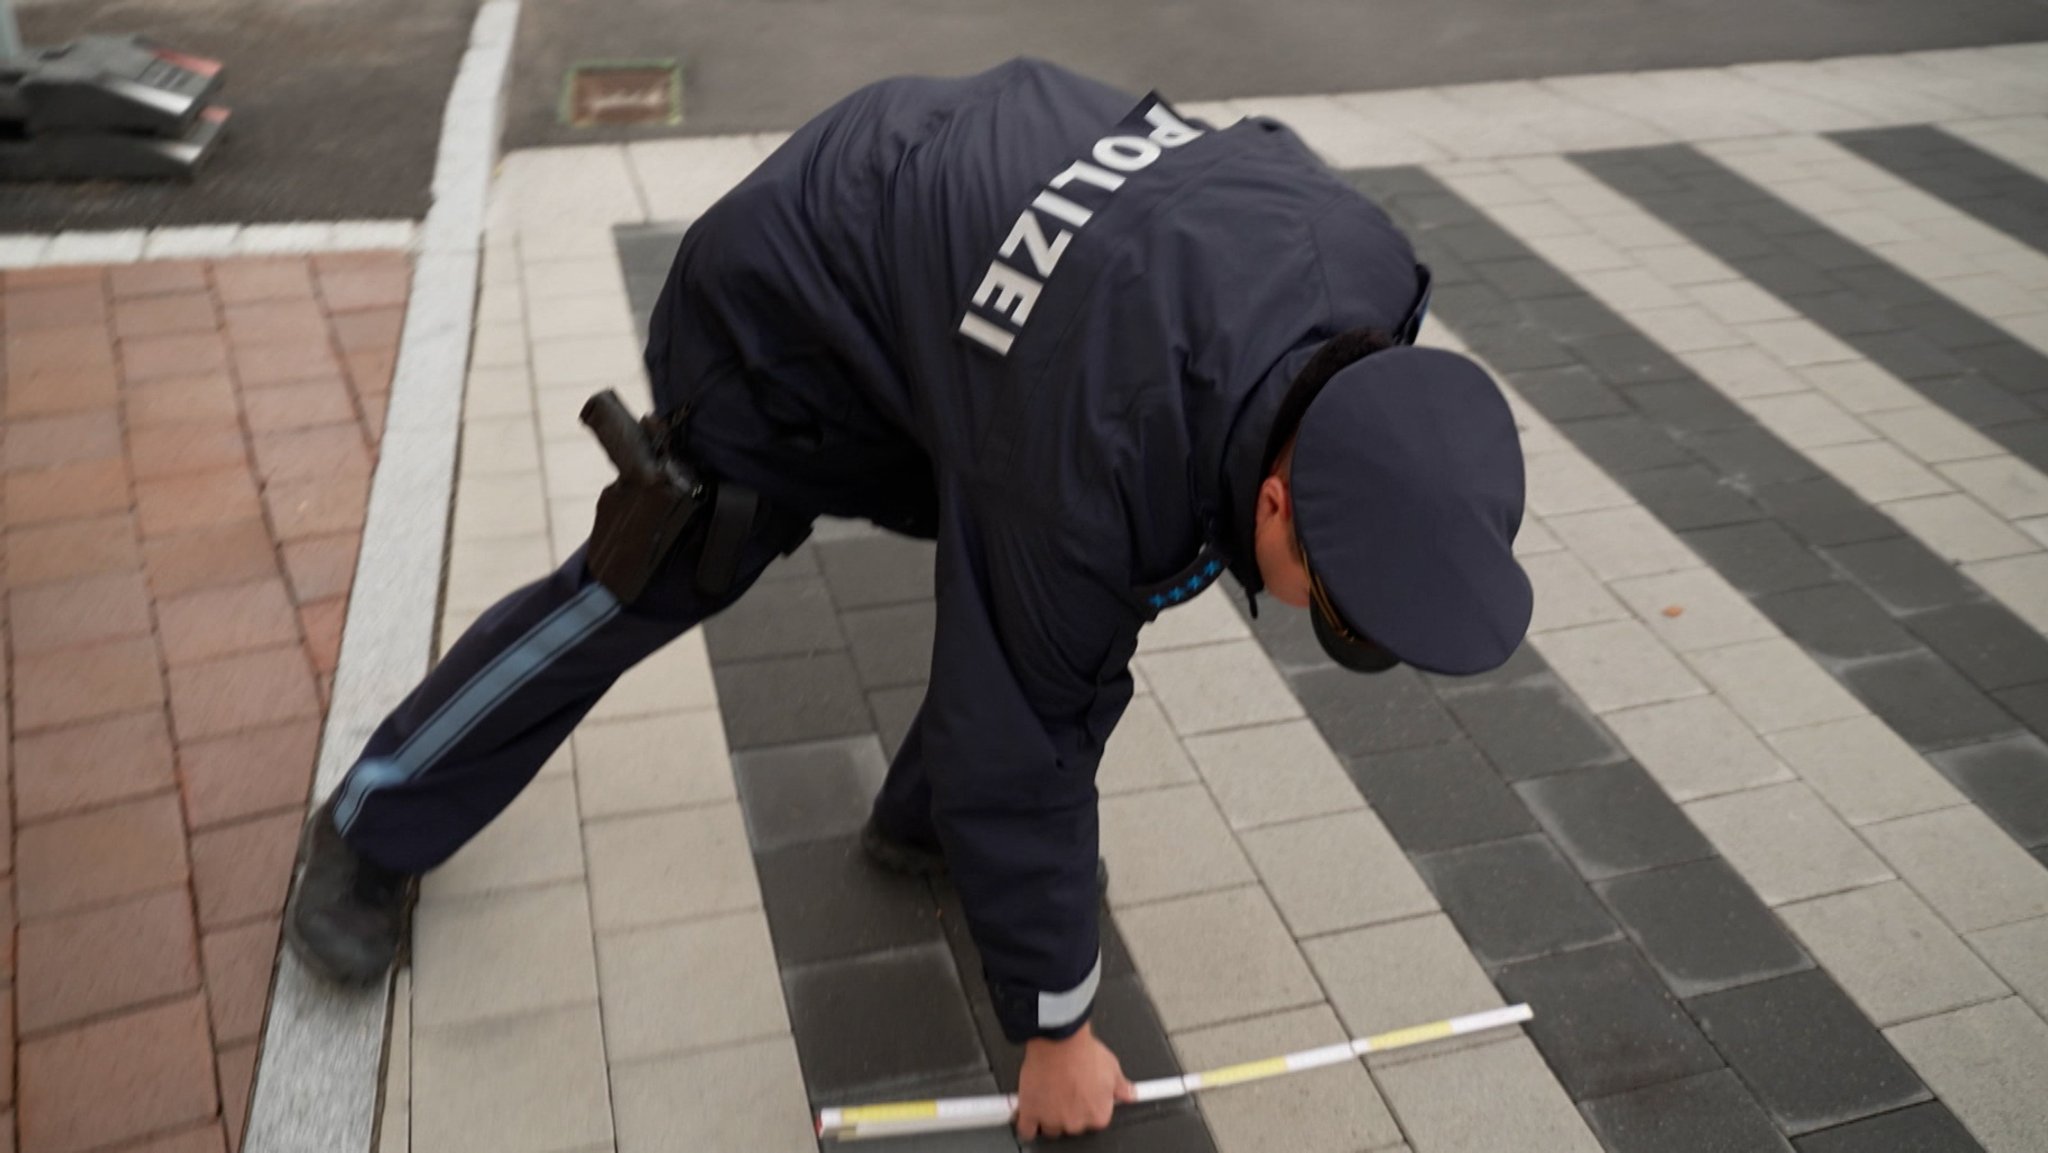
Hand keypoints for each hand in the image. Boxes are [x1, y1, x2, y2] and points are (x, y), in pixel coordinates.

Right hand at [1015, 1023, 1136, 1140]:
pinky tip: (1030, 1116)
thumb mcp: (1112, 1067)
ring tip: (1048, 1099)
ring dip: (1049, 1118)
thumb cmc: (1084, 1052)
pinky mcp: (1031, 1114)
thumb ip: (1122, 1087)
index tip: (1082, 1099)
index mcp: (1098, 1114)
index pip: (1094, 1121)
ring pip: (1051, 1129)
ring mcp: (1052, 1120)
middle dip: (1068, 1112)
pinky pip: (1027, 1130)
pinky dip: (1028, 1125)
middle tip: (1065, 1094)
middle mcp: (1076, 1122)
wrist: (1059, 1041)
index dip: (1087, 1108)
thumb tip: (1131, 1094)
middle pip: (1071, 1126)